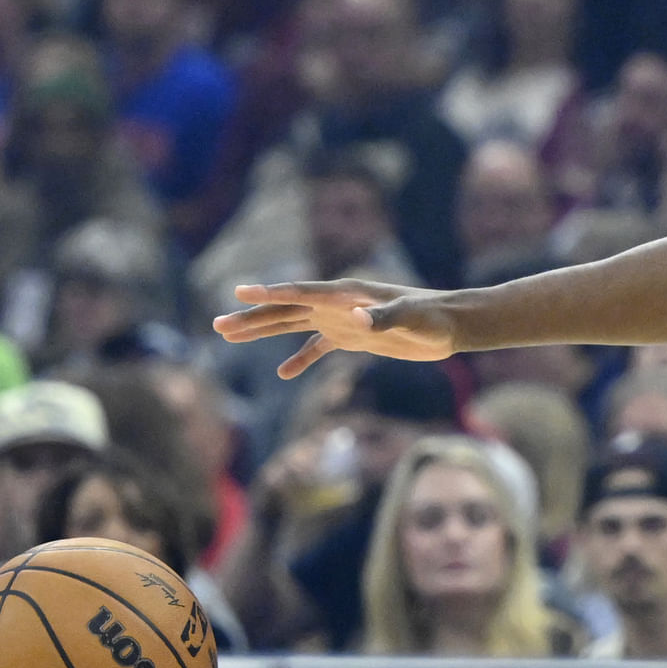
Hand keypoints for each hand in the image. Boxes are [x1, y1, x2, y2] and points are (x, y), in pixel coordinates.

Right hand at [213, 279, 457, 378]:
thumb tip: (357, 321)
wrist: (450, 326)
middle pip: (287, 309)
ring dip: (263, 331)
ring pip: (293, 325)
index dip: (271, 293)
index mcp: (347, 294)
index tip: (239, 293)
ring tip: (228, 336)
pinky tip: (282, 374)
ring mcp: (342, 321)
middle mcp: (338, 304)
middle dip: (252, 317)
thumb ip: (384, 318)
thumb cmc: (432, 318)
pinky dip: (300, 360)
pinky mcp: (353, 338)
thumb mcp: (411, 317)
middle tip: (216, 325)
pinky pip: (318, 348)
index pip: (302, 292)